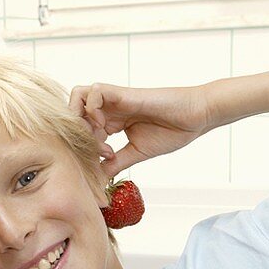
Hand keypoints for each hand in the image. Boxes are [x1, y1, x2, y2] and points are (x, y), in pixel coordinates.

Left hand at [69, 81, 212, 174]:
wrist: (195, 118)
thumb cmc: (172, 131)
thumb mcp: (137, 153)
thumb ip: (117, 162)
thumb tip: (98, 177)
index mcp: (112, 122)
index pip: (82, 129)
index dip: (85, 146)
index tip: (104, 158)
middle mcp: (109, 110)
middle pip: (74, 112)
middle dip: (78, 133)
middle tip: (97, 148)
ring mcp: (114, 100)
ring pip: (78, 97)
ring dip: (80, 117)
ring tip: (97, 134)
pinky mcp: (123, 93)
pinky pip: (94, 91)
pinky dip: (92, 109)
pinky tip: (105, 125)